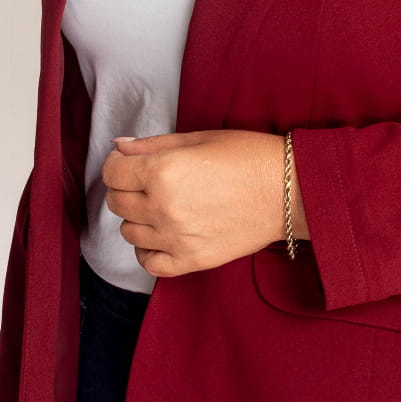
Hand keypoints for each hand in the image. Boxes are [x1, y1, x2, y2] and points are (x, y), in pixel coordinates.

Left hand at [105, 128, 307, 275]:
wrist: (288, 191)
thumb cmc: (247, 157)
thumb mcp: (197, 139)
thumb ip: (152, 145)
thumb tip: (118, 147)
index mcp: (162, 172)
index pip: (112, 173)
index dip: (118, 166)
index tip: (129, 165)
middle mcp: (164, 207)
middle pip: (116, 203)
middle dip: (126, 189)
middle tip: (148, 183)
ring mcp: (176, 238)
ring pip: (129, 232)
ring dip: (138, 218)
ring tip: (162, 207)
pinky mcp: (192, 261)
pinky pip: (149, 263)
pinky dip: (148, 250)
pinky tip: (162, 236)